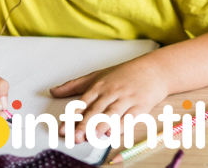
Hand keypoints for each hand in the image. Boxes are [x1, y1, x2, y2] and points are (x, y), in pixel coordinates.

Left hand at [50, 58, 169, 142]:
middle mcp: (112, 92)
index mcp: (99, 86)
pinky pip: (130, 117)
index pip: (83, 103)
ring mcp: (127, 99)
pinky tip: (114, 132)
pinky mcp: (141, 105)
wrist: (154, 69)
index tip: (63, 130)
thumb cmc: (124, 74)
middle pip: (96, 110)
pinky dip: (122, 126)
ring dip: (101, 126)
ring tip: (92, 136)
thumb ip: (74, 85)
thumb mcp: (98, 75)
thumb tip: (52, 91)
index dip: (72, 118)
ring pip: (112, 114)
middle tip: (75, 137)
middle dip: (85, 125)